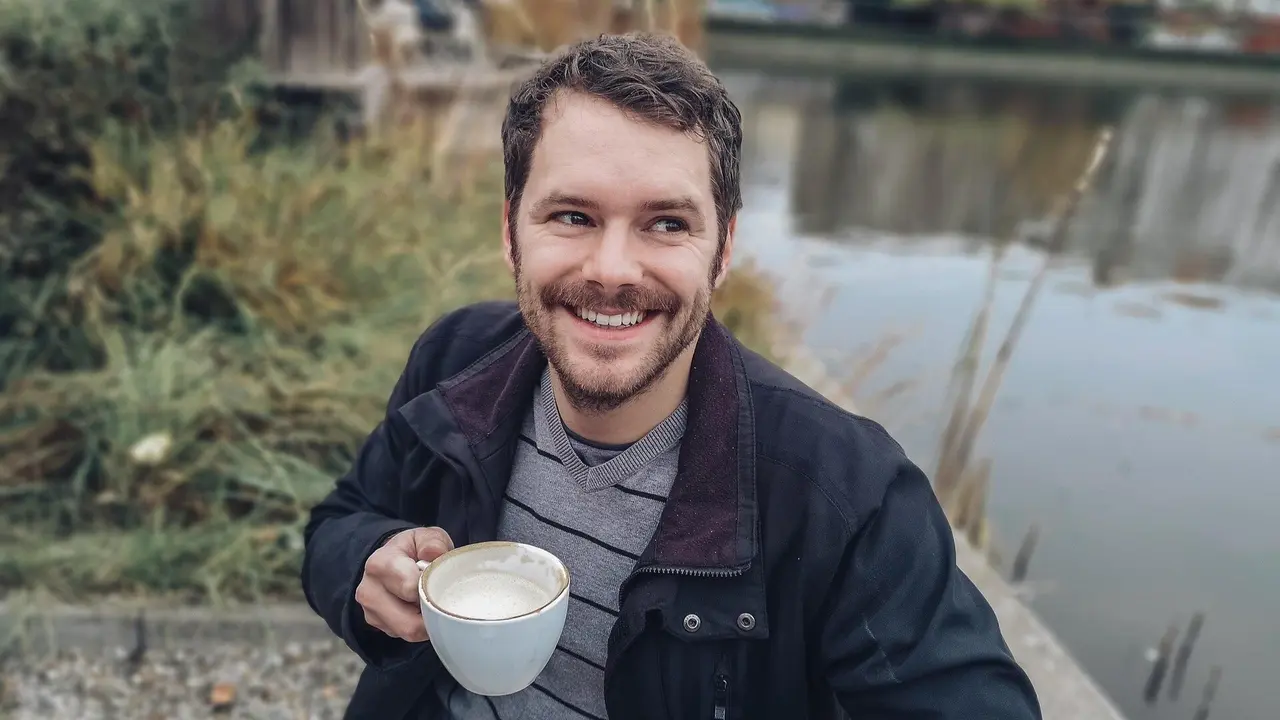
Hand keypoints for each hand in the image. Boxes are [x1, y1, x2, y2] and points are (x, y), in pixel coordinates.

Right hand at [355, 526, 453, 641]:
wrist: (391, 558)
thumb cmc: (413, 549)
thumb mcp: (425, 537)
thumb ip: (433, 542)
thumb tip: (434, 555)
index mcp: (380, 564)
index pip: (410, 588)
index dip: (432, 589)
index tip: (442, 582)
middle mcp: (369, 590)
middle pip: (409, 621)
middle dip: (431, 612)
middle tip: (442, 598)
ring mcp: (370, 611)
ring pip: (408, 632)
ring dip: (426, 622)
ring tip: (432, 603)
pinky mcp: (376, 624)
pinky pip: (404, 636)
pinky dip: (418, 627)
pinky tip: (421, 610)